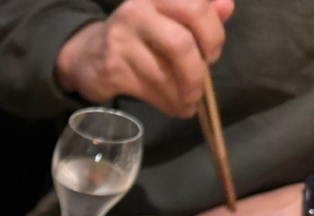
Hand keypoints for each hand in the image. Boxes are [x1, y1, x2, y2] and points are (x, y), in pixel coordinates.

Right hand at [56, 0, 233, 117]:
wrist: (86, 54)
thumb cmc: (137, 35)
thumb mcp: (166, 17)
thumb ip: (198, 13)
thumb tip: (228, 7)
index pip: (197, 9)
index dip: (213, 36)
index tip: (212, 56)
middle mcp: (137, 12)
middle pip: (181, 44)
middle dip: (196, 73)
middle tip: (201, 88)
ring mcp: (121, 40)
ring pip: (163, 74)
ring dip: (181, 96)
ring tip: (188, 105)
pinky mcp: (112, 68)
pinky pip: (147, 90)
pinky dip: (166, 103)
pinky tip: (173, 107)